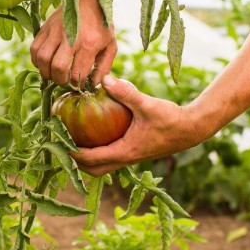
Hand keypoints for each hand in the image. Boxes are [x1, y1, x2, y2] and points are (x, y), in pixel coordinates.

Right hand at [30, 0, 116, 86]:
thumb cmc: (101, 24)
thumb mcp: (111, 45)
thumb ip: (104, 67)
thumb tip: (94, 84)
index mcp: (89, 44)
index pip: (77, 73)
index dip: (76, 84)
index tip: (78, 84)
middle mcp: (70, 37)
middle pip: (57, 67)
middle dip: (59, 80)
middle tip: (64, 81)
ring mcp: (55, 31)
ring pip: (42, 59)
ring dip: (46, 71)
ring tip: (53, 74)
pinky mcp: (45, 27)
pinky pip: (34, 49)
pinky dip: (36, 60)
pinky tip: (45, 63)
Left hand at [72, 75, 203, 176]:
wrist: (192, 129)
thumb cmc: (171, 119)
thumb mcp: (147, 104)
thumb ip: (126, 92)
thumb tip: (103, 79)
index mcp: (125, 152)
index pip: (91, 159)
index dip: (71, 153)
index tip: (57, 142)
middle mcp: (126, 159)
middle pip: (93, 170)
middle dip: (75, 162)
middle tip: (61, 144)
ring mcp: (131, 157)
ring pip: (103, 166)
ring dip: (87, 159)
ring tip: (73, 140)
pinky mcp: (135, 152)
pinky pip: (111, 157)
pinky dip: (99, 150)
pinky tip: (96, 132)